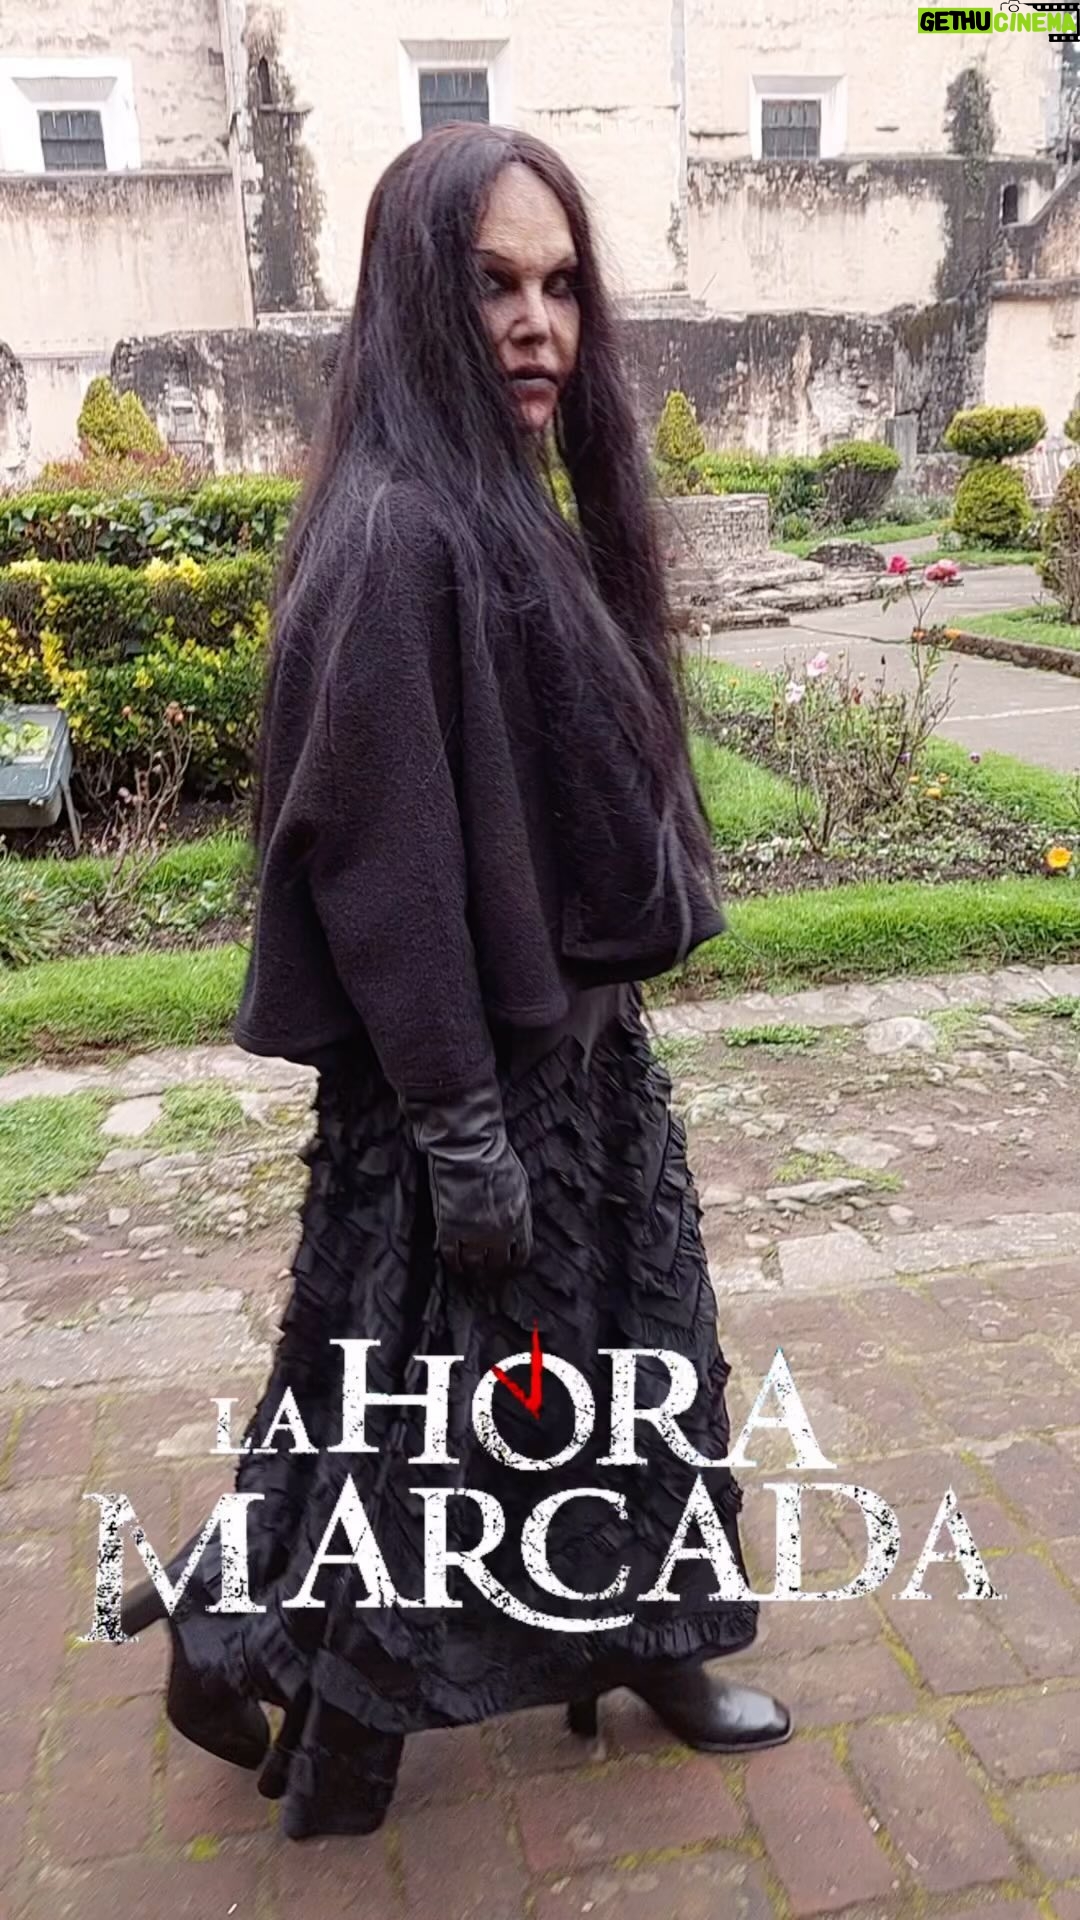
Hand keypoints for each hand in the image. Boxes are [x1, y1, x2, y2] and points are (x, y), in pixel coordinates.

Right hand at [402, 1080, 532, 1276]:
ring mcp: (474, 1233)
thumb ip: (519, 1205)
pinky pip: (452, 1256)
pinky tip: (453, 1263)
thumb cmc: (495, 1157)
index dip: (514, 1261)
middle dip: (494, 1265)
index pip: (521, 1253)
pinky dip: (453, 1262)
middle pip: (498, 1262)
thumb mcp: (519, 1182)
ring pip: (475, 1263)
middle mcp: (499, 1233)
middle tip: (488, 1267)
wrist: (469, 1150)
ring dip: (474, 1266)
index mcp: (519, 1220)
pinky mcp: (450, 1230)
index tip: (509, 1263)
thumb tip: (518, 1217)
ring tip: (470, 1268)